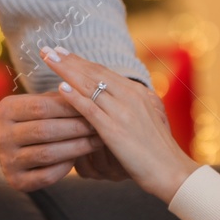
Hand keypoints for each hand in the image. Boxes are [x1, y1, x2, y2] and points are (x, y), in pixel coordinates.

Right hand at [0, 92, 104, 190]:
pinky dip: (65, 167)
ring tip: (96, 141)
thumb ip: (59, 100)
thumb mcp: (38, 104)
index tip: (92, 106)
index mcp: (6, 110)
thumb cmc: (32, 120)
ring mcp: (7, 160)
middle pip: (45, 130)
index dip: (69, 107)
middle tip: (98, 126)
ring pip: (47, 154)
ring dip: (77, 148)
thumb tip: (89, 96)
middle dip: (77, 128)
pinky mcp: (16, 181)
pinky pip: (46, 176)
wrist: (6, 148)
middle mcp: (2, 136)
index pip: (41, 106)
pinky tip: (78, 159)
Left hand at [37, 46, 198, 202]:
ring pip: (90, 86)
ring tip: (48, 59)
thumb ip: (129, 107)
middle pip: (94, 73)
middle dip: (69, 60)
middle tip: (48, 49)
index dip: (81, 61)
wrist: (172, 171)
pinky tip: (60, 88)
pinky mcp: (116, 131)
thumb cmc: (157, 151)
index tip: (62, 52)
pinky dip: (75, 98)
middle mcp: (130, 97)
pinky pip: (91, 110)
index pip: (103, 72)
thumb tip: (111, 100)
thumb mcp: (146, 119)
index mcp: (137, 93)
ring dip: (66, 70)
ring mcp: (123, 113)